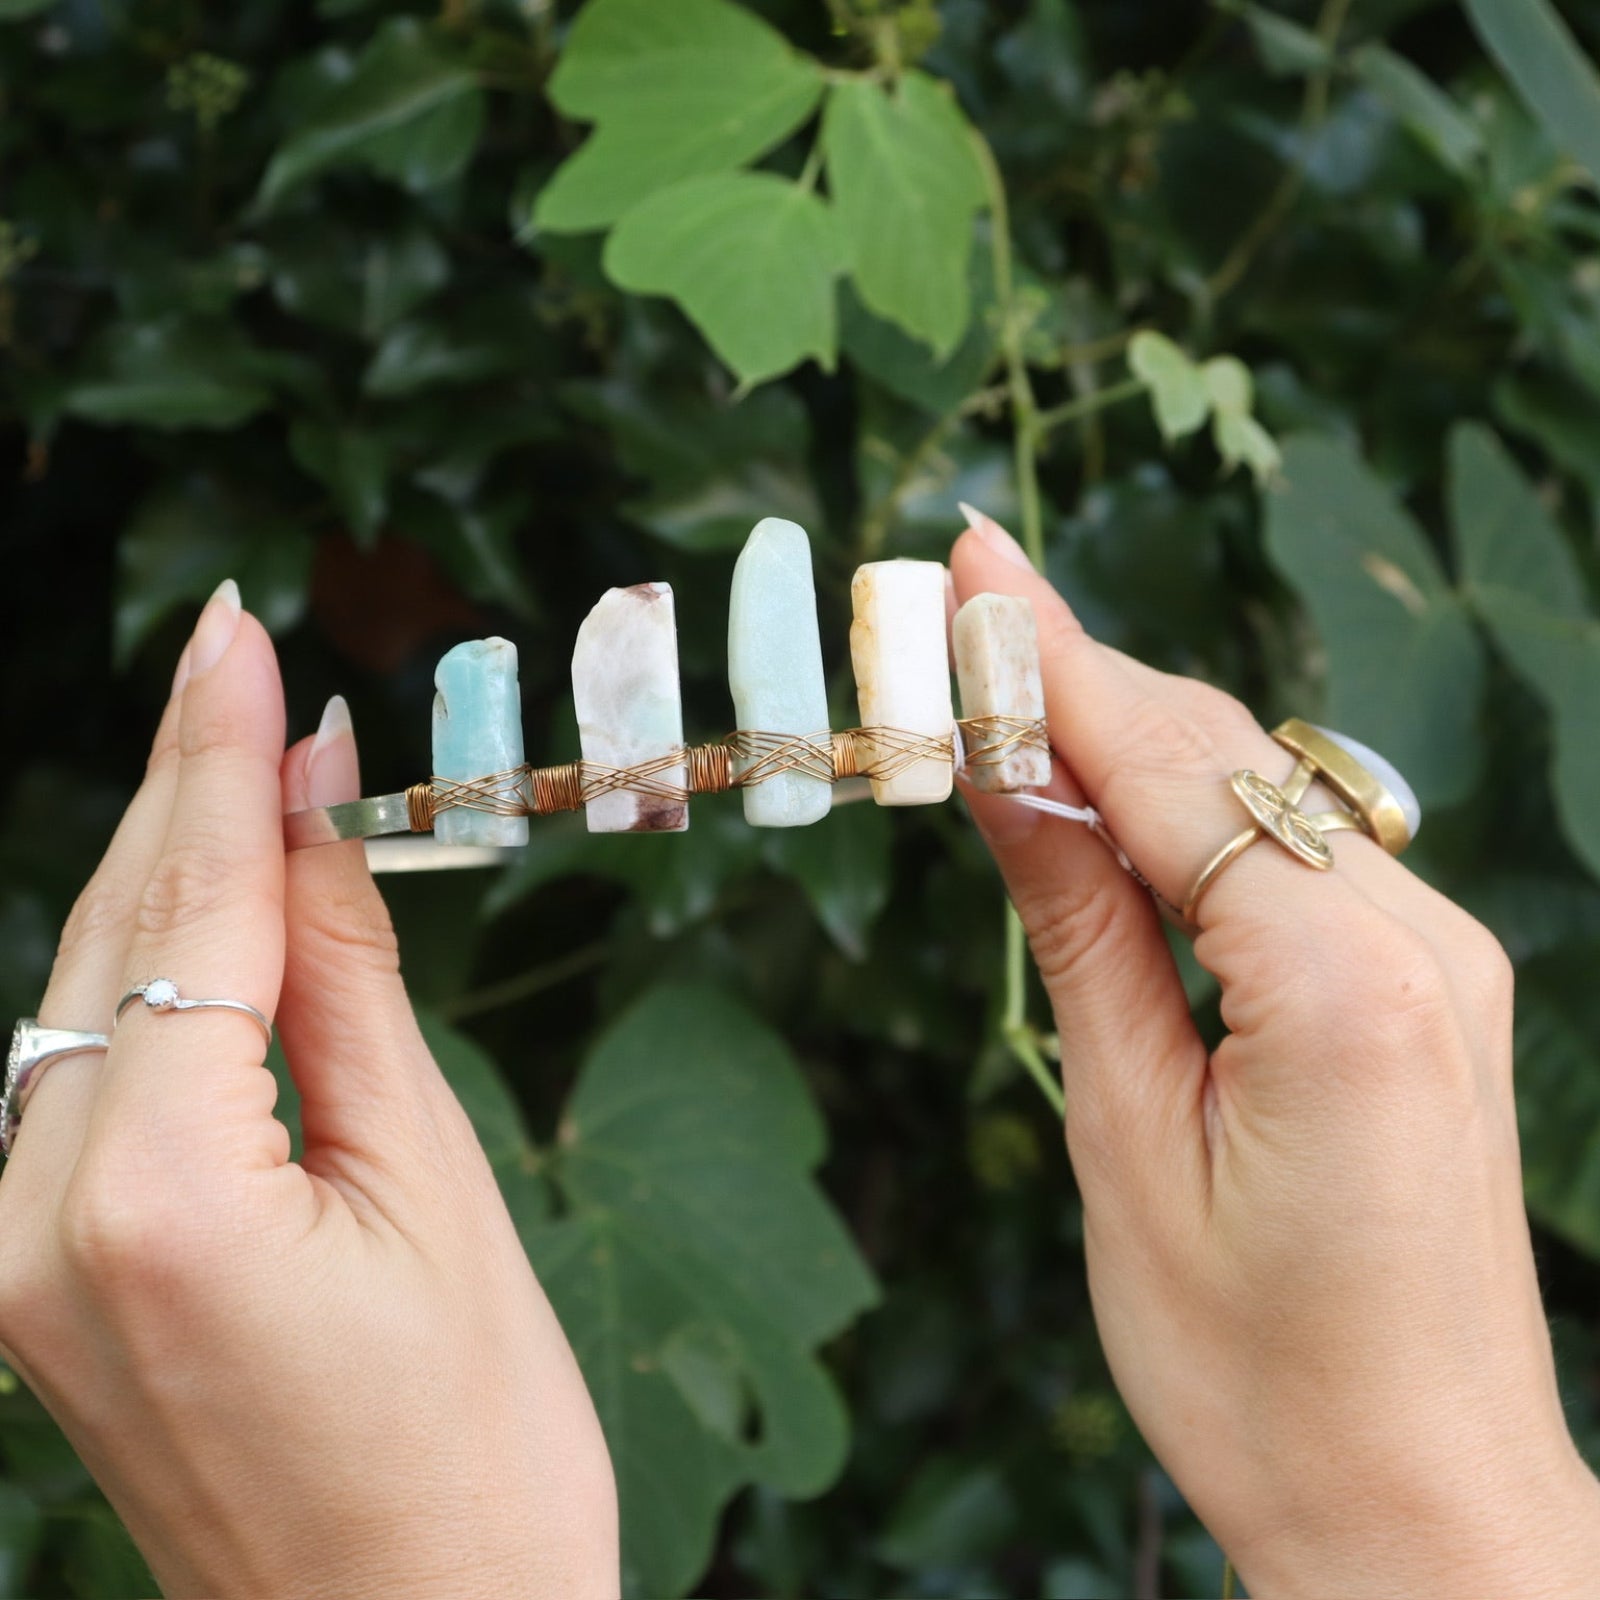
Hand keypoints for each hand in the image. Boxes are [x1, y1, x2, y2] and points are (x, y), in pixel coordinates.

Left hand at [0, 583, 616, 1598]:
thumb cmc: (477, 1446)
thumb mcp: (440, 1191)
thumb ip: (351, 986)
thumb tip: (320, 816)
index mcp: (157, 1203)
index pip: (192, 914)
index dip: (224, 758)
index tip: (238, 631)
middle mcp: (31, 1229)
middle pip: (112, 941)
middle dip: (183, 790)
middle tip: (241, 659)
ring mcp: (11, 1270)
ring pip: (79, 1002)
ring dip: (162, 876)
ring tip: (241, 763)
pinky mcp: (33, 1287)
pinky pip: (78, 1079)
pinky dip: (147, 979)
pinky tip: (204, 914)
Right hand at [951, 514, 1599, 1597]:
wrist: (1416, 1500)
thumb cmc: (1253, 1367)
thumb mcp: (1125, 1138)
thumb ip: (1078, 924)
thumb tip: (997, 767)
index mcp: (1348, 987)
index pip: (1168, 772)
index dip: (1051, 665)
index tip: (970, 563)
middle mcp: (1426, 937)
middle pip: (1220, 754)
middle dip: (1077, 680)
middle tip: (953, 614)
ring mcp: (1443, 952)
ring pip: (1257, 787)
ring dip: (1124, 736)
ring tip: (996, 695)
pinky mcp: (1428, 977)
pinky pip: (1289, 846)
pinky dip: (1184, 807)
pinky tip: (1097, 793)